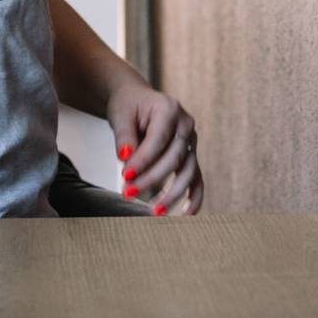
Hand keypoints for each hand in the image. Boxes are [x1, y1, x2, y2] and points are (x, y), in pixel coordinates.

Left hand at [107, 82, 203, 214]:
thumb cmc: (128, 106)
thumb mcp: (121, 115)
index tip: (125, 177)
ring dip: (172, 194)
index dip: (143, 160)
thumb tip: (125, 159)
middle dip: (151, 179)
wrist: (137, 101)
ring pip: (188, 172)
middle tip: (128, 193)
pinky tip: (186, 217)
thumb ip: (124, 136)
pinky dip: (194, 199)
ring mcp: (191, 142)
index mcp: (169, 108)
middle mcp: (186, 125)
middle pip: (174, 158)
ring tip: (154, 212)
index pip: (159, 139)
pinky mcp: (191, 157)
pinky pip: (197, 180)